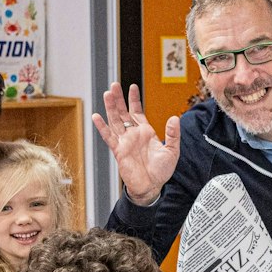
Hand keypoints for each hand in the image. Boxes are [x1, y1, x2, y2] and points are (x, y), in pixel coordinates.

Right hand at [91, 83, 180, 205]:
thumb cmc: (161, 171)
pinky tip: (96, 117)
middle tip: (114, 85)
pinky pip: (108, 137)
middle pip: (123, 112)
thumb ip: (173, 134)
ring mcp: (124, 141)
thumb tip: (174, 118)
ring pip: (115, 120)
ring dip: (110, 107)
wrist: (152, 187)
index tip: (132, 86)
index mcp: (146, 132)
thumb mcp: (172, 151)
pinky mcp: (118, 151)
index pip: (137, 111)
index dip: (134, 99)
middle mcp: (133, 134)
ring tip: (107, 94)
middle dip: (119, 99)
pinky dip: (102, 127)